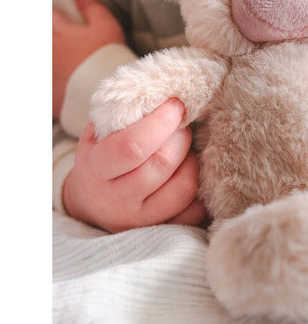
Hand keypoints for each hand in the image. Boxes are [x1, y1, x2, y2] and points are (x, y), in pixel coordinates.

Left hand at [53, 0, 125, 117]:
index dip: (56, 15)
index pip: (49, 16)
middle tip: (67, 42)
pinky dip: (54, 83)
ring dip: (53, 59)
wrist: (108, 92)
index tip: (63, 18)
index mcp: (59, 33)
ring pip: (46, 62)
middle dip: (53, 37)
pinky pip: (49, 86)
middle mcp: (48, 51)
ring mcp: (47, 73)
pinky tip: (65, 83)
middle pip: (44, 38)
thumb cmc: (107, 56)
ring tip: (68, 62)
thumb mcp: (106, 26)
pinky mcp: (50, 94)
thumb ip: (91, 6)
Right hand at [63, 99, 206, 232]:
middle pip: (163, 164)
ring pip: (183, 188)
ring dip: (193, 160)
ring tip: (186, 148)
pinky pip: (194, 211)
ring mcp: (140, 221)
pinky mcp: (163, 231)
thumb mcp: (99, 135)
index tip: (176, 105)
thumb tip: (163, 92)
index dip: (161, 122)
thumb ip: (124, 115)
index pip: (133, 146)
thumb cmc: (102, 158)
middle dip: (181, 136)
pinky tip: (190, 171)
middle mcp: (117, 200)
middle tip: (183, 124)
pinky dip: (200, 188)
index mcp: (97, 169)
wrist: (91, 204)